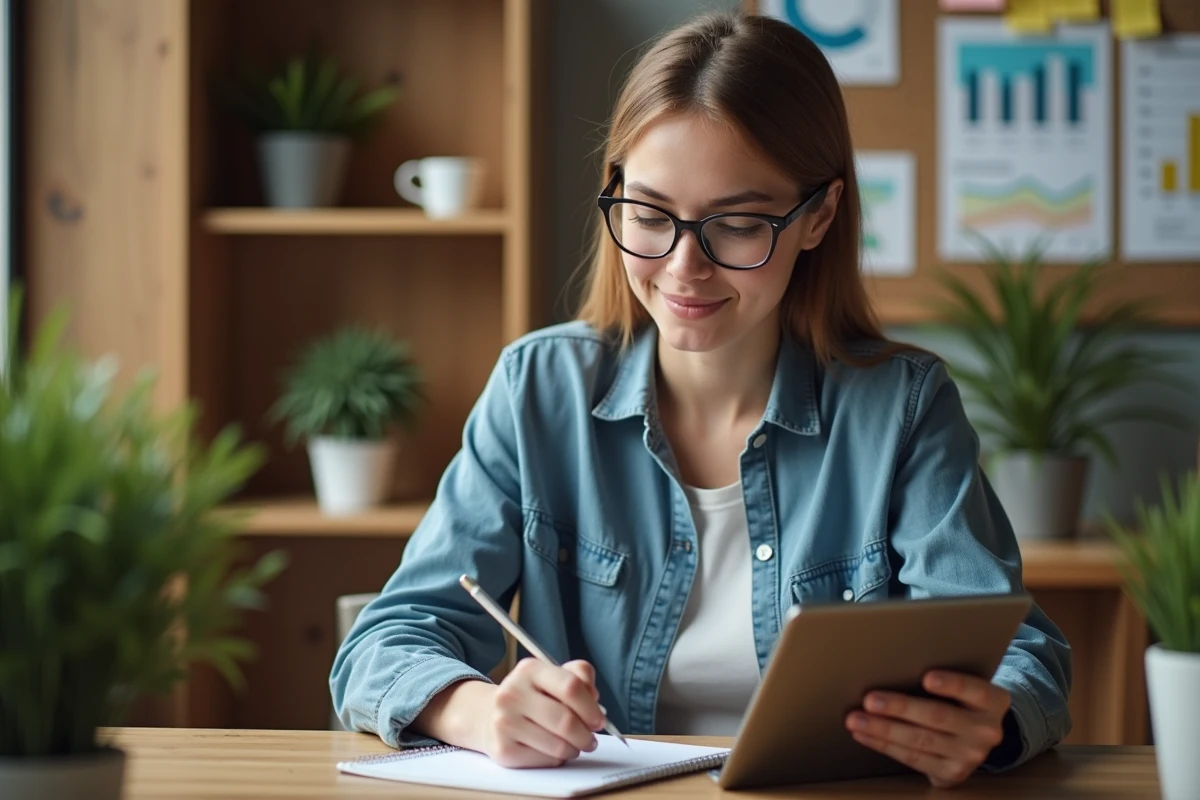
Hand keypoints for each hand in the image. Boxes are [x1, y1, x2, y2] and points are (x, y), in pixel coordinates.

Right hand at [480, 658, 606, 767]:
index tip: (600, 720)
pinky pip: (545, 761)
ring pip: (558, 746)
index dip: (591, 707)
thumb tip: (594, 698)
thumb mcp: (553, 676)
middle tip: (591, 739)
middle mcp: (512, 694)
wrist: (490, 716)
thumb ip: (579, 676)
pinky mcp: (503, 750)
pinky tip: (553, 750)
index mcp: (530, 670)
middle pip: (566, 721)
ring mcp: (504, 723)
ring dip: (574, 749)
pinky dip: (557, 759)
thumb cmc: (532, 696)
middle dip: (586, 735)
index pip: (571, 686)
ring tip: (574, 745)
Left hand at [844, 671, 1009, 788]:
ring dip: (883, 730)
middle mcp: (986, 730)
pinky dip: (885, 746)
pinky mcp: (952, 773)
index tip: (927, 677)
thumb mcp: (964, 687)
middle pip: (938, 717)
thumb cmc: (959, 700)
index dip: (951, 684)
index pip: (974, 690)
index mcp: (993, 701)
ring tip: (856, 720)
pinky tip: (865, 735)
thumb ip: (942, 678)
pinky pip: (913, 759)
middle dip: (900, 708)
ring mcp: (970, 756)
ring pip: (920, 741)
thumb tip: (894, 663)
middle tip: (870, 701)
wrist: (976, 738)